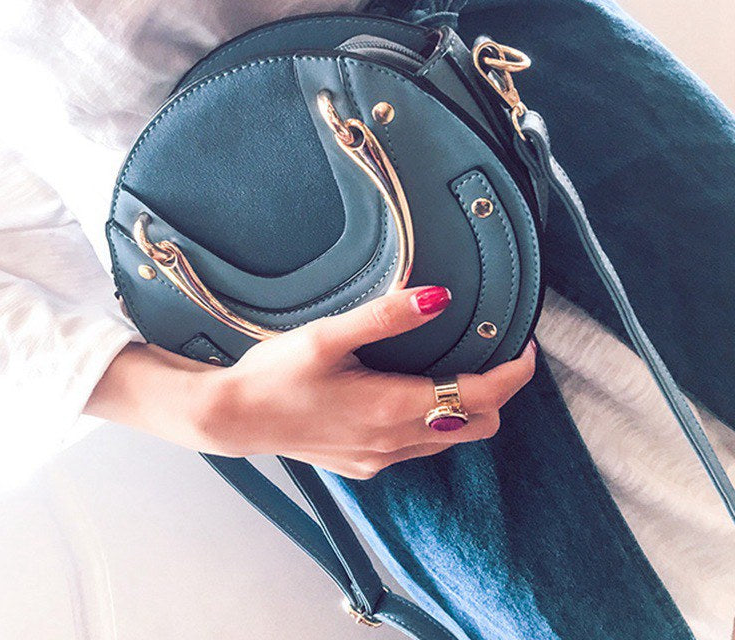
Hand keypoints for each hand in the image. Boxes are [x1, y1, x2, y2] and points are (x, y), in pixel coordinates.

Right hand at [86, 286, 536, 478]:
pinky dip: (435, 421)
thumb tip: (440, 297)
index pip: (481, 397)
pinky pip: (420, 447)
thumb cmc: (276, 373)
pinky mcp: (364, 465)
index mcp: (393, 407)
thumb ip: (386, 317)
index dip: (514, 374)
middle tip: (492, 354)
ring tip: (456, 368)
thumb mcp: (328, 336)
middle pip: (477, 425)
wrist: (233, 418)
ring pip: (450, 439)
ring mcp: (381, 459)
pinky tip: (410, 395)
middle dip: (498, 393)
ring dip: (466, 408)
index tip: (527, 346)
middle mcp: (396, 441)